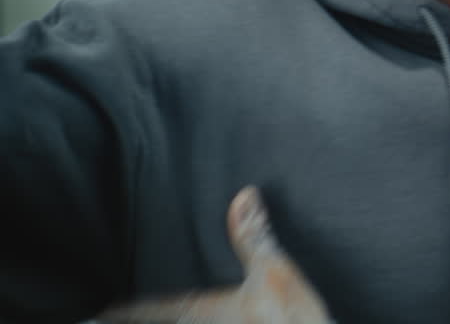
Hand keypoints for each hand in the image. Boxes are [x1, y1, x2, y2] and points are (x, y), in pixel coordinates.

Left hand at [100, 187, 330, 322]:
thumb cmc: (291, 319)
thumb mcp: (276, 273)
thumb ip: (254, 238)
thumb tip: (241, 197)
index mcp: (205, 309)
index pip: (152, 309)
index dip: (122, 309)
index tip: (98, 306)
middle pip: (166, 323)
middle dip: (147, 315)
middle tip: (122, 307)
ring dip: (173, 319)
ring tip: (163, 312)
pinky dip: (200, 320)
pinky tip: (212, 316)